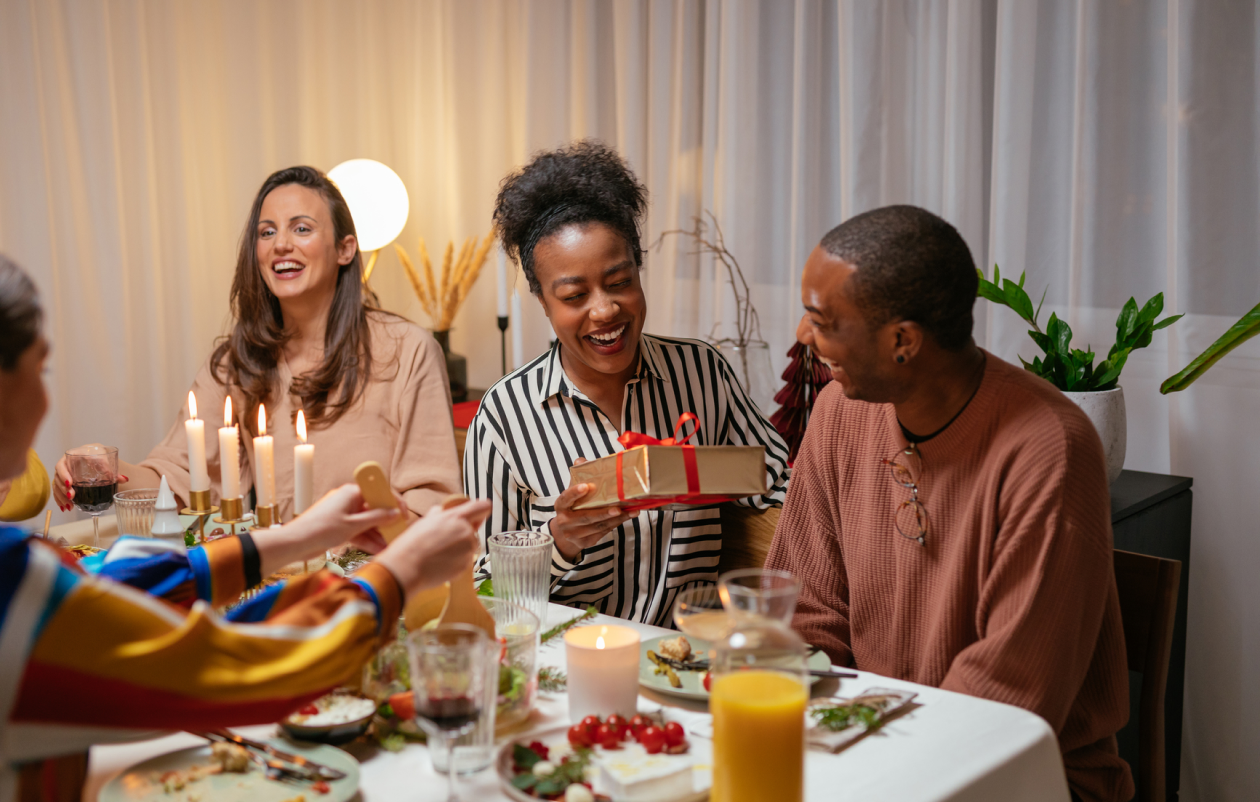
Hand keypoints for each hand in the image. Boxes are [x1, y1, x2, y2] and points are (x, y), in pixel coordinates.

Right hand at [53, 444, 127, 511]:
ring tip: (69, 506)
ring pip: (56, 486)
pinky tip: (65, 507)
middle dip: (63, 488)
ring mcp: (63, 473)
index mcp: (72, 456)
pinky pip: (58, 491)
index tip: (71, 483)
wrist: (95, 453)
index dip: (64, 474)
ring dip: (61, 497)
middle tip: (71, 496)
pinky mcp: (64, 481)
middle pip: (58, 477)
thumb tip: (124, 479)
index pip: (62, 465)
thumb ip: (111, 468)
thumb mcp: (104, 457)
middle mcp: (65, 464)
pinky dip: (60, 500)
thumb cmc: (98, 453)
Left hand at [284, 484, 403, 557]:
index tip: (404, 515)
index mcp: (352, 492)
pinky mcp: (340, 527)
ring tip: (391, 546)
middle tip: (399, 534)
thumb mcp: (353, 525)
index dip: (394, 503)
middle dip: (387, 522)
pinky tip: (379, 549)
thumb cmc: (321, 529)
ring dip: (378, 534)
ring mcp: (344, 514)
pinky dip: (367, 540)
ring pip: (367, 522)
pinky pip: (359, 531)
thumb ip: (376, 518)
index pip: (379, 492)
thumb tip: (395, 513)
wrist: (295, 543)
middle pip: (374, 509)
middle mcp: (349, 500)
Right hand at [375, 498, 491, 596]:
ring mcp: (467, 550)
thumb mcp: (425, 520)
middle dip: (462, 533)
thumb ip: (439, 513)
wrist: (407, 567)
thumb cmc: (412, 544)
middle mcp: (466, 532)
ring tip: (439, 553)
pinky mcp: (466, 566)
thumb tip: (442, 512)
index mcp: (456, 517)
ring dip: (459, 548)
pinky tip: (440, 562)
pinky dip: (455, 561)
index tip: (476, 514)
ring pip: (469, 546)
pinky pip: (464, 560)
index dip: (480, 510)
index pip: (483, 507)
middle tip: (443, 539)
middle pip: (474, 530)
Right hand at [549, 457, 633, 561]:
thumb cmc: (572, 507)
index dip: (575, 492)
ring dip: (616, 519)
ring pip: (598, 526)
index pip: (566, 498)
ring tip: (631, 511)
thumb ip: (578, 477)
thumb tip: (582, 460)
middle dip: (603, 512)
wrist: (565, 533)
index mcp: (561, 505)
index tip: (587, 486)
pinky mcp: (586, 542)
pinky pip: (603, 532)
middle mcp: (565, 521)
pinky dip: (616, 524)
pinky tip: (627, 516)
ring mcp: (574, 534)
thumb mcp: (572, 493)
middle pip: (586, 517)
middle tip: (618, 507)